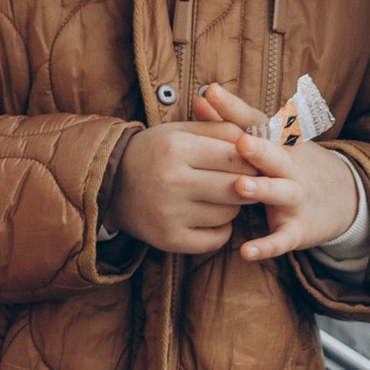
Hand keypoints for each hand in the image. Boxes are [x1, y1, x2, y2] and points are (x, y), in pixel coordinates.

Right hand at [106, 119, 245, 255]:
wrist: (111, 185)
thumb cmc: (154, 153)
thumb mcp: (181, 131)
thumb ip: (220, 130)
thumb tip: (258, 140)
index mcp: (177, 149)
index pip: (236, 156)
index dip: (250, 160)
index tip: (249, 162)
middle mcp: (173, 181)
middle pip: (237, 187)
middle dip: (246, 184)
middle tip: (241, 181)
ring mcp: (170, 214)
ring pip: (229, 213)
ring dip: (232, 206)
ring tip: (218, 197)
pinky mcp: (169, 239)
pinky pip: (216, 238)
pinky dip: (220, 229)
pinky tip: (209, 217)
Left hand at [198, 81, 364, 261]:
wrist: (343, 197)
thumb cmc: (289, 164)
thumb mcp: (269, 141)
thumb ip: (231, 121)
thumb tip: (200, 98)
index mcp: (279, 143)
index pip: (255, 122)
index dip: (233, 108)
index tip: (211, 92)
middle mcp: (290, 167)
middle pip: (275, 155)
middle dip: (259, 149)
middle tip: (240, 142)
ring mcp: (296, 197)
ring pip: (281, 192)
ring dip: (263, 190)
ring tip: (240, 187)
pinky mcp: (298, 229)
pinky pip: (282, 238)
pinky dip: (266, 245)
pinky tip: (246, 251)